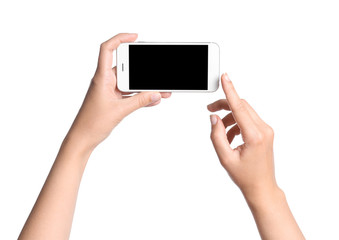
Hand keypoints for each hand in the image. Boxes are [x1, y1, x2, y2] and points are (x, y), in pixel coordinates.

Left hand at [68, 33, 170, 150]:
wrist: (83, 138)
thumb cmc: (92, 123)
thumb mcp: (119, 111)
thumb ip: (139, 101)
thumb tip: (156, 94)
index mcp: (102, 78)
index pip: (107, 50)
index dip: (120, 39)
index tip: (135, 37)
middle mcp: (106, 81)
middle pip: (125, 67)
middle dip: (142, 69)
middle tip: (156, 70)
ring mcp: (110, 91)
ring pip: (130, 82)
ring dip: (144, 86)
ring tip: (160, 89)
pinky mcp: (114, 100)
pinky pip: (130, 94)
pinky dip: (141, 96)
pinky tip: (153, 99)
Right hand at [208, 73, 276, 198]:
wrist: (262, 187)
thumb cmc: (245, 176)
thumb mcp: (225, 158)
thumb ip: (217, 136)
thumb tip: (214, 118)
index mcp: (255, 136)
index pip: (240, 107)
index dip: (230, 91)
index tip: (225, 77)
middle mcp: (264, 130)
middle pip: (241, 106)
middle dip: (224, 105)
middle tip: (209, 110)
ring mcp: (266, 130)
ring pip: (244, 112)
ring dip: (229, 117)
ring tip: (221, 133)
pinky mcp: (265, 132)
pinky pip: (248, 119)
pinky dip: (236, 123)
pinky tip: (230, 137)